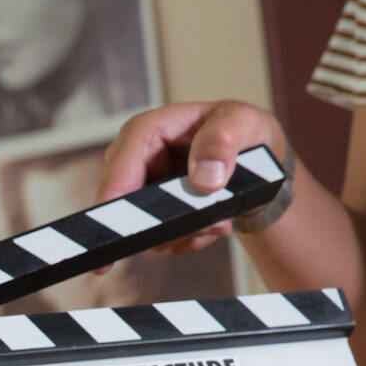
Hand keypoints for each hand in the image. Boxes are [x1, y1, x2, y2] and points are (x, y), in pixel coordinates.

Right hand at [95, 101, 288, 264]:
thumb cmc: (242, 130)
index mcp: (145, 132)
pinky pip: (160, 242)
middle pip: (127, 209)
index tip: (115, 236)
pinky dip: (189, 239)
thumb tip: (204, 178)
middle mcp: (133, 162)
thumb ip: (222, 142)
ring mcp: (138, 191)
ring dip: (186, 234)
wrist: (253, 158)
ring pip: (145, 232)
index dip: (112, 207)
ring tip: (220, 220)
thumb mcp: (242, 123)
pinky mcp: (149, 214)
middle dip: (170, 224)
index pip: (118, 174)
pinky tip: (213, 223)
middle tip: (214, 223)